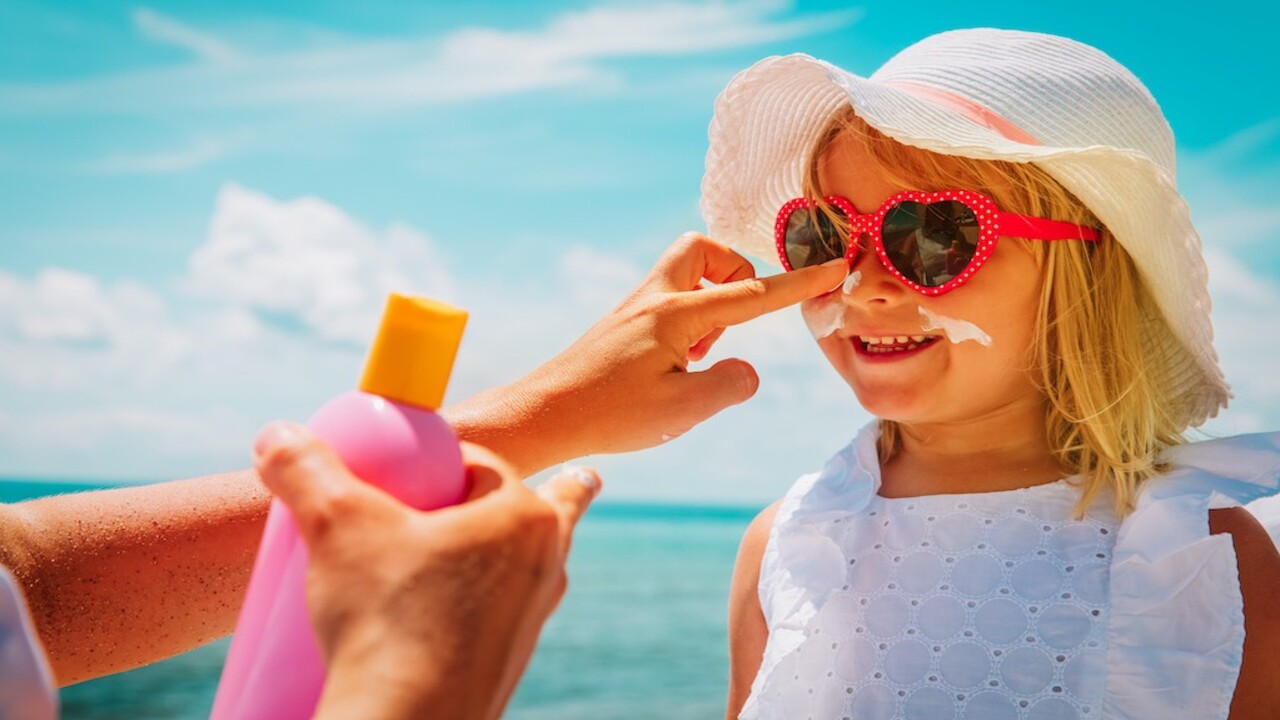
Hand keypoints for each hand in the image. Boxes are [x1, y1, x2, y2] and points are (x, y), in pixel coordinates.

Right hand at [252, 422, 600, 719]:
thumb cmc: (385, 620)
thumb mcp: (335, 526)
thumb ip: (305, 470)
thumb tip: (275, 435)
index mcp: (524, 519)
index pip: (482, 463)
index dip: (441, 457)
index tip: (406, 468)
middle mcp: (544, 566)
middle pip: (527, 510)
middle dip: (528, 493)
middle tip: (523, 483)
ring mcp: (531, 618)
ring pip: (524, 564)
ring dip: (511, 549)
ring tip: (506, 541)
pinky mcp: (509, 662)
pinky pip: (504, 614)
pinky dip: (491, 601)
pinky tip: (467, 609)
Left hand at [444, 233, 845, 475]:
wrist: (543, 414)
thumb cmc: (610, 414)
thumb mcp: (684, 410)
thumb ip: (730, 385)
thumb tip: (747, 369)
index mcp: (677, 314)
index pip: (753, 293)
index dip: (799, 283)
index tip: (835, 266)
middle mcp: (654, 299)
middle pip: (704, 249)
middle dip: (734, 272)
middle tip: (732, 321)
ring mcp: (635, 308)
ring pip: (686, 273)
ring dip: (710, 302)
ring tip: (698, 357)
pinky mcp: (623, 324)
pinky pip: (668, 300)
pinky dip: (687, 321)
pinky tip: (673, 366)